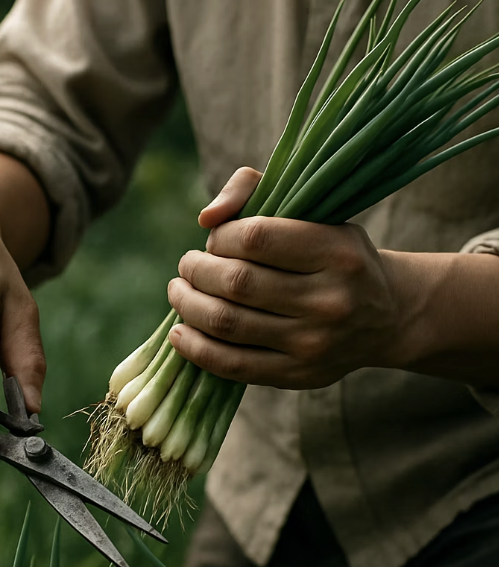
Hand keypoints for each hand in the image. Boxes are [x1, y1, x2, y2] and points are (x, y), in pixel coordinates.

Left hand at [166, 167, 403, 387]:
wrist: (387, 317)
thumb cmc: (334, 254)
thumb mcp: (314, 210)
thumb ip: (255, 190)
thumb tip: (207, 218)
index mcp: (337, 251)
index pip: (256, 236)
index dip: (220, 237)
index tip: (214, 239)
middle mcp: (330, 300)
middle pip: (236, 282)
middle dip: (196, 271)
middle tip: (187, 266)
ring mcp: (315, 343)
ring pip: (228, 324)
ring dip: (188, 306)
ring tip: (179, 292)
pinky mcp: (300, 376)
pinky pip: (233, 365)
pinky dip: (196, 349)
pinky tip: (180, 332)